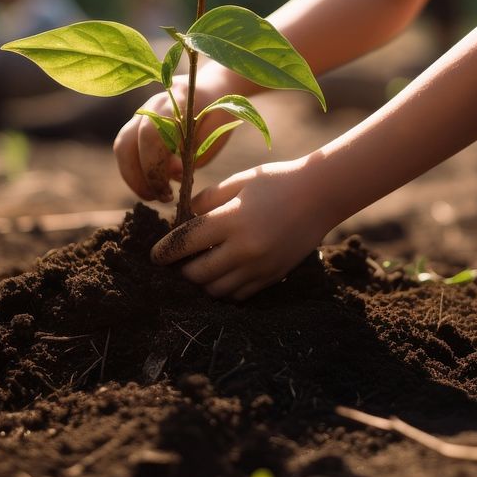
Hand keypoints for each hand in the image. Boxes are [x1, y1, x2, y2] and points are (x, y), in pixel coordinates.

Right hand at [113, 75, 230, 201]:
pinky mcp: (137, 123)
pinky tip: (152, 184)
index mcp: (175, 102)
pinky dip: (135, 170)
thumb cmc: (218, 116)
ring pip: (122, 147)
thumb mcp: (215, 136)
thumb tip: (171, 174)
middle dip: (140, 177)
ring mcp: (141, 113)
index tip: (167, 191)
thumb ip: (194, 154)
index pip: (151, 135)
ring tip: (155, 195)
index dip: (153, 167)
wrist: (213, 90)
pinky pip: (126, 148)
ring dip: (133, 177)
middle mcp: (152, 105)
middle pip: (127, 143)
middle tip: (161, 198)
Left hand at [151, 160, 331, 299]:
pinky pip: (239, 295)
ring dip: (203, 282)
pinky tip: (224, 274)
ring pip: (216, 290)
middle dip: (182, 270)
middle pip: (196, 274)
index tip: (155, 256)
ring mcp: (260, 266)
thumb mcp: (239, 181)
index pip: (185, 243)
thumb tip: (183, 219)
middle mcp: (244, 248)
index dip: (164, 251)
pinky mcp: (272, 276)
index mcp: (232, 220)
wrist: (322, 195)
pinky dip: (225, 289)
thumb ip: (207, 200)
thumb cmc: (277, 181)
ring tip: (201, 268)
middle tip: (178, 262)